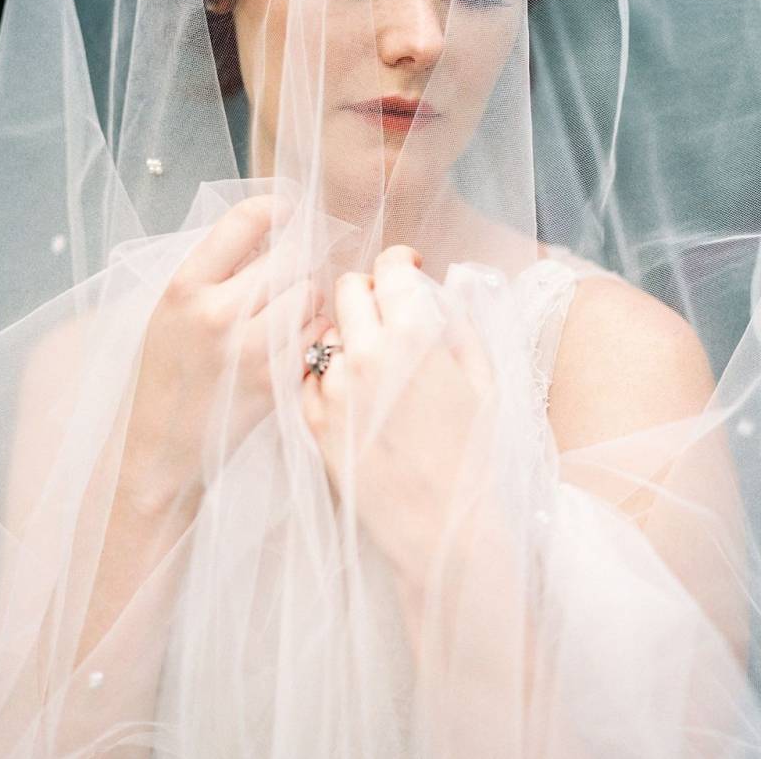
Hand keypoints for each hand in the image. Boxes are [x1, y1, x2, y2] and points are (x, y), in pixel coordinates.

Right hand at [121, 194, 330, 515]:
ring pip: (310, 293)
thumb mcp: (171, 310)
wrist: (162, 450)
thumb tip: (269, 230)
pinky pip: (316, 335)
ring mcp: (247, 349)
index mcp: (183, 286)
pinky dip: (313, 334)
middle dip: (296, 261)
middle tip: (288, 275)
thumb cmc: (168, 373)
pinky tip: (291, 344)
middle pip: (290, 255)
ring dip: (308, 299)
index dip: (277, 209)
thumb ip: (214, 270)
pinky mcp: (274, 381)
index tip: (287, 214)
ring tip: (285, 315)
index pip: (245, 219)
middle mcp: (215, 313)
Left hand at [302, 244, 494, 590]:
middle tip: (388, 312)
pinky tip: (354, 392)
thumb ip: (458, 325)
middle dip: (370, 291)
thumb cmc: (477, 458)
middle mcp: (366, 352)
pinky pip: (310, 376)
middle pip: (349, 289)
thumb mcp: (486, 381)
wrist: (446, 532)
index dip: (400, 262)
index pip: (390, 268)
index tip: (407, 268)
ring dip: (348, 334)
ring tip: (373, 360)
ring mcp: (334, 388)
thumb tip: (438, 293)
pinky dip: (328, 374)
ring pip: (326, 332)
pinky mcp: (314, 422)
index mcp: (415, 335)